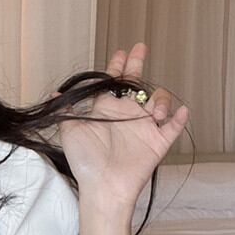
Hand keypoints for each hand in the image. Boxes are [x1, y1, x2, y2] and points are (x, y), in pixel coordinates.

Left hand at [53, 43, 188, 206]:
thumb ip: (65, 110)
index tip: (120, 52)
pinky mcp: (157, 142)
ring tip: (153, 110)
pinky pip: (174, 127)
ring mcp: (144, 128)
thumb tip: (53, 93)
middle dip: (137, 64)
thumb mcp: (70, 131)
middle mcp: (127, 115)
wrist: (102, 186)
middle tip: (139, 48)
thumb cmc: (85, 161)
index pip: (114, 83)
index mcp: (107, 110)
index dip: (118, 66)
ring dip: (159, 99)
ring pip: (159, 102)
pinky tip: (180, 111)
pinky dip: (180, 118)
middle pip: (136, 84)